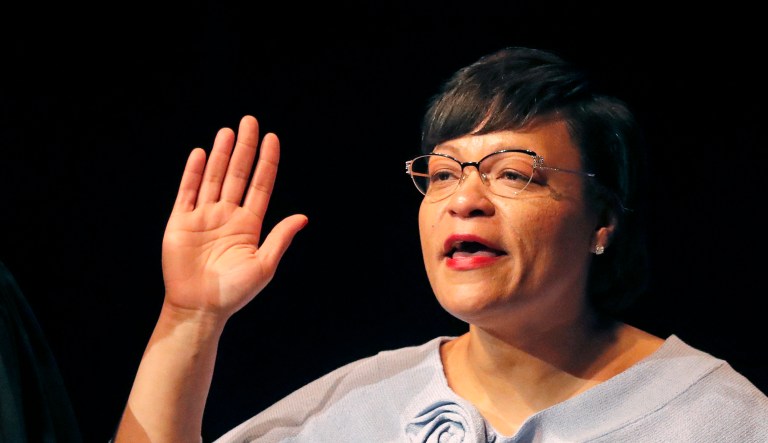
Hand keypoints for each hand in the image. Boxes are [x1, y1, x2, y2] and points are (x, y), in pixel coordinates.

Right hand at [160, 115, 306, 320]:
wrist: (199, 309)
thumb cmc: (234, 292)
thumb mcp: (264, 265)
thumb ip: (280, 238)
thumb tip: (303, 217)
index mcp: (249, 224)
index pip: (260, 185)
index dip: (266, 162)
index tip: (272, 138)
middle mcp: (227, 215)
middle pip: (237, 174)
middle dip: (244, 148)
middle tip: (249, 121)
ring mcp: (203, 217)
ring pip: (213, 178)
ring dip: (220, 154)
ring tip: (228, 131)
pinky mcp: (180, 223)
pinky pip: (187, 193)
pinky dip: (193, 173)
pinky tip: (200, 154)